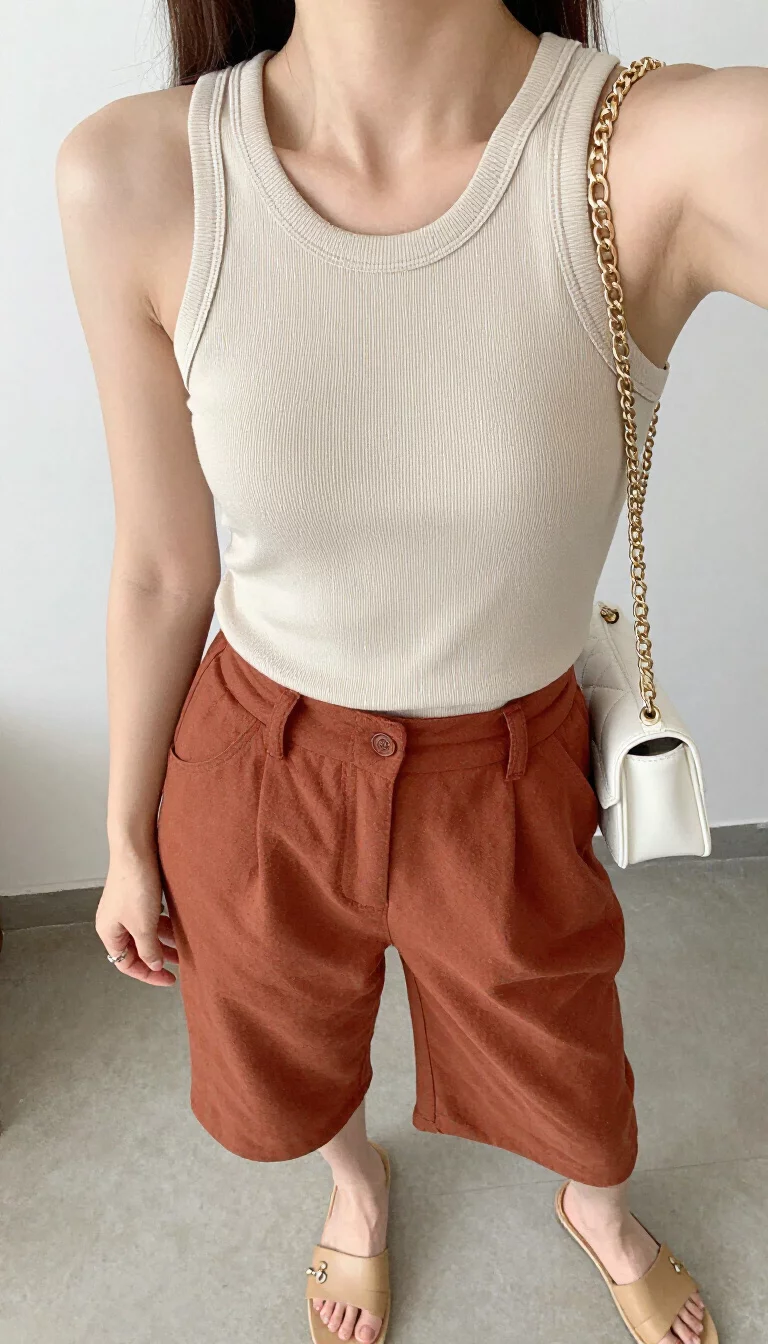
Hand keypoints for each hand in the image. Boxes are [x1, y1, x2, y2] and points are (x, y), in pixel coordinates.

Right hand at [95, 848, 178, 985]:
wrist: (136, 847)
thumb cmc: (135, 886)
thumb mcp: (143, 925)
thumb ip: (148, 949)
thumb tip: (153, 965)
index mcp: (108, 932)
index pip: (126, 963)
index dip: (148, 974)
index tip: (169, 979)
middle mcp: (114, 921)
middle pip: (137, 949)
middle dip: (158, 957)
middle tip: (181, 964)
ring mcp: (125, 907)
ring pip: (145, 932)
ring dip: (164, 940)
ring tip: (186, 945)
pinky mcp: (136, 894)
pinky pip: (150, 917)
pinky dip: (163, 924)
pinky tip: (179, 925)